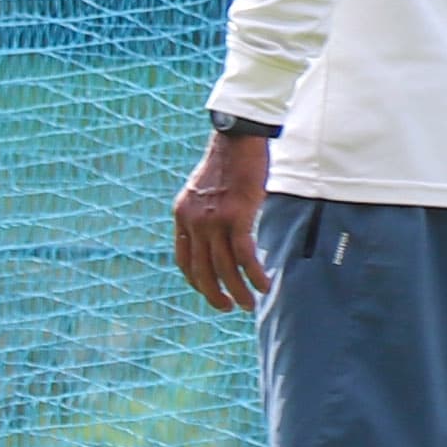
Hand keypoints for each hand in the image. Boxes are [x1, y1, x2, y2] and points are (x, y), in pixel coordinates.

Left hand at [172, 132, 270, 312]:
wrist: (236, 138)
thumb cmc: (227, 163)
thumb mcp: (204, 192)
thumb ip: (205, 215)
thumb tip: (217, 236)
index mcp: (182, 216)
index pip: (184, 260)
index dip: (196, 281)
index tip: (210, 292)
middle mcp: (194, 221)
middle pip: (202, 270)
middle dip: (216, 294)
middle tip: (229, 307)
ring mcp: (214, 220)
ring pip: (224, 267)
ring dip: (238, 290)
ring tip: (249, 304)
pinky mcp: (237, 216)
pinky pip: (244, 255)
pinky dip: (254, 274)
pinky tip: (264, 284)